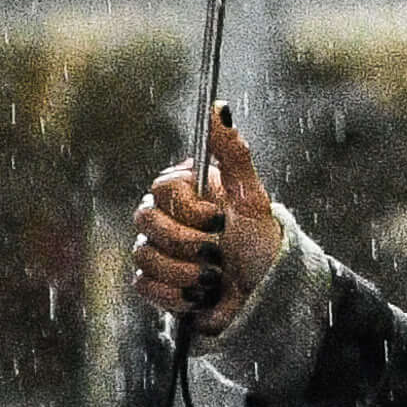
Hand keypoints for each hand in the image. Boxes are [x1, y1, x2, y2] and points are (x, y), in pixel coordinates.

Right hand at [132, 109, 284, 333]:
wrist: (264, 300)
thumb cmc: (261, 246)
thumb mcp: (252, 199)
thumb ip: (233, 153)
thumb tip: (219, 106)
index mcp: (187, 192)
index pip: (162, 187)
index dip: (188, 209)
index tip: (218, 220)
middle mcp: (166, 217)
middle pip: (144, 219)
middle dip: (187, 243)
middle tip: (219, 254)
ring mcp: (157, 250)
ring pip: (143, 255)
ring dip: (186, 272)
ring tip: (214, 279)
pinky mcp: (154, 284)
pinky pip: (143, 284)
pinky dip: (175, 295)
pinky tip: (199, 297)